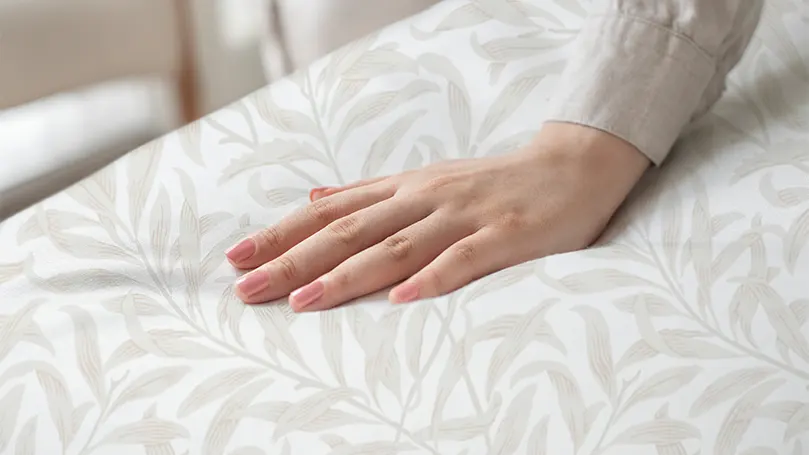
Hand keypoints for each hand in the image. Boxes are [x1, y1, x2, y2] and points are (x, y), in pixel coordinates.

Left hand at [226, 123, 649, 310]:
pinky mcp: (506, 235)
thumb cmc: (492, 184)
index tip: (237, 257)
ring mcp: (465, 215)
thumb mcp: (425, 182)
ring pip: (397, 245)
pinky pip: (464, 259)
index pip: (331, 211)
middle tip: (249, 288)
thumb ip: (370, 193)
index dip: (283, 233)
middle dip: (296, 259)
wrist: (570, 167)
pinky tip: (399, 301)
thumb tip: (315, 198)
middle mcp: (425, 197)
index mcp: (405, 187)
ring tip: (303, 301)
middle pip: (351, 230)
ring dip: (348, 274)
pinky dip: (431, 278)